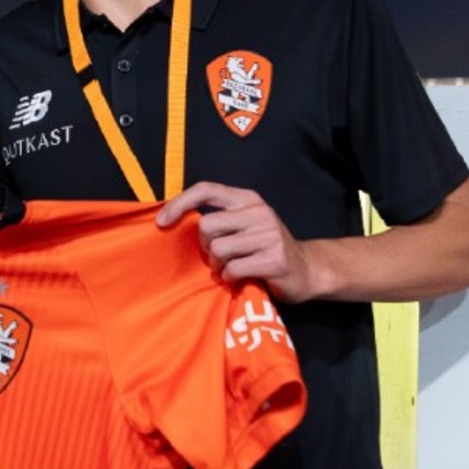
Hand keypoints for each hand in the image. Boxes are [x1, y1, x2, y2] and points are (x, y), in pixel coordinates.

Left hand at [158, 181, 316, 302]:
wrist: (307, 271)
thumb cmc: (265, 248)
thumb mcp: (244, 224)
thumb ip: (219, 218)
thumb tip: (172, 219)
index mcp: (247, 199)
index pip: (205, 189)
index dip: (179, 204)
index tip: (161, 222)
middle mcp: (259, 211)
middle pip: (206, 226)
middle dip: (204, 247)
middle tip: (217, 257)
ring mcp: (269, 235)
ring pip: (218, 250)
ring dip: (218, 265)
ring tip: (230, 268)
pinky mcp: (274, 259)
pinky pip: (232, 269)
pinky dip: (229, 278)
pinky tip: (240, 278)